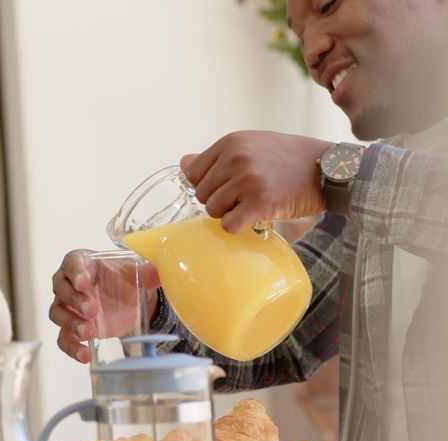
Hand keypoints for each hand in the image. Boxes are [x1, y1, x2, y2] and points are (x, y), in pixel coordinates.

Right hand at [50, 250, 161, 363]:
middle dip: (75, 301)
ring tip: (90, 333)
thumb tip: (157, 274)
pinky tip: (84, 354)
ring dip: (71, 324)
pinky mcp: (70, 328)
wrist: (127, 299)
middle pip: (61, 289)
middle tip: (92, 311)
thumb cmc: (122, 278)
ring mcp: (66, 307)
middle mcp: (67, 283)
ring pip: (57, 314)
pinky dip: (71, 347)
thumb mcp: (134, 273)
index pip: (72, 263)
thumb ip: (145, 272)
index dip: (75, 273)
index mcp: (81, 262)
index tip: (84, 283)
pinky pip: (62, 338)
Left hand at [181, 131, 334, 232]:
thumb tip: (182, 163)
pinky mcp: (260, 202)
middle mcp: (236, 158)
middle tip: (242, 197)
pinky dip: (237, 227)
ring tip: (250, 205)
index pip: (193, 173)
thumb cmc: (288, 158)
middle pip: (202, 194)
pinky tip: (252, 217)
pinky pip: (229, 225)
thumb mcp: (251, 145)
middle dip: (219, 200)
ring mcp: (247, 180)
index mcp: (230, 142)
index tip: (226, 187)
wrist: (328, 167)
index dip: (207, 184)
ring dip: (229, 213)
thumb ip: (216, 157)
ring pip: (213, 210)